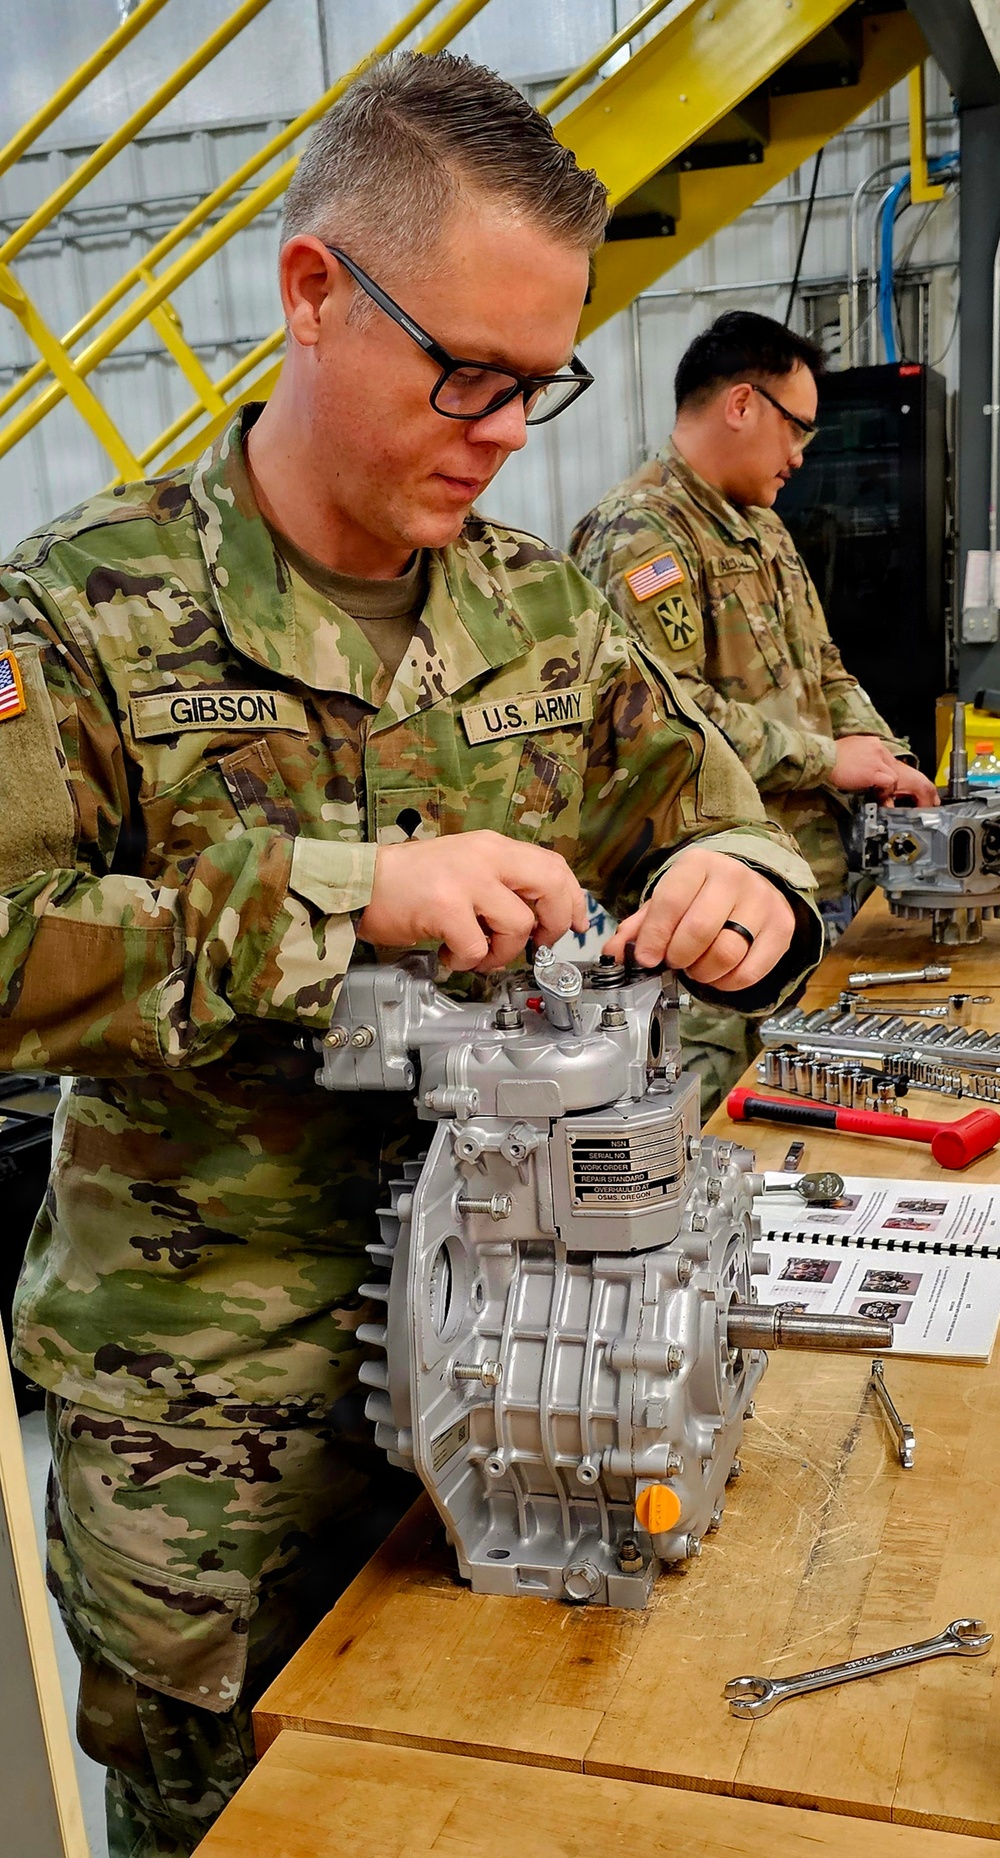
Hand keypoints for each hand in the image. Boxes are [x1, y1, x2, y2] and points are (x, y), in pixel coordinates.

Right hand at [356, 831, 588, 971]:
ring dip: (502, 952)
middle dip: (553, 924)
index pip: (553, 866)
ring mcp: (466, 881)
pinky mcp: (446, 907)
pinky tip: (448, 954)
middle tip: (535, 943)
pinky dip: (466, 960)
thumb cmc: (409, 882)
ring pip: (518, 925)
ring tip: (475, 952)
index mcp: (493, 846)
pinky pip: (477, 947)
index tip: (575, 924)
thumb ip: (501, 882)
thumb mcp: (465, 866)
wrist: (360, 884)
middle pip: (550, 887)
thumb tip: (540, 915)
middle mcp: (485, 857)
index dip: (572, 899)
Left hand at [603, 847, 794, 992]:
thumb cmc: (703, 895)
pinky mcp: (782, 927)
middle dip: (679, 956)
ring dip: (703, 972)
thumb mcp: (668, 901)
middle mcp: (733, 877)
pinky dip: (727, 983)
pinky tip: (718, 974)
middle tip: (674, 961)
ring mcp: (762, 901)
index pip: (671, 903)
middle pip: (699, 931)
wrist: (753, 883)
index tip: (646, 958)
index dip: (654, 938)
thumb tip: (614, 953)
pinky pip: (750, 971)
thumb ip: (639, 927)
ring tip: (696, 967)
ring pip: (727, 953)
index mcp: (698, 864)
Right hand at [830, 735, 938, 805]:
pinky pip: (889, 782)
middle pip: (893, 765)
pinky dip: (886, 790)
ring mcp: (876, 761)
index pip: (887, 756)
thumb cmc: (830, 754)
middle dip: (888, 777)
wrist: (824, 759)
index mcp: (872, 742)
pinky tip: (879, 794)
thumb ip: (861, 752)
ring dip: (888, 785)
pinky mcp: (873, 774)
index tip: (879, 776)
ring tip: (880, 792)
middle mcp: (877, 749)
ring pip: (894, 775)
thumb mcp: (850, 746)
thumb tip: (863, 762)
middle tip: (881, 787)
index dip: (884, 768)